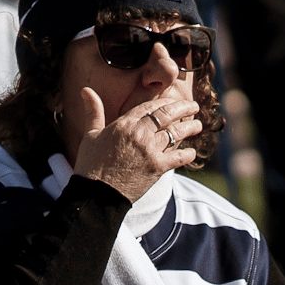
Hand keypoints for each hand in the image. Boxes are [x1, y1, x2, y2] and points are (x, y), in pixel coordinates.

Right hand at [68, 89, 201, 202]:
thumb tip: (85, 90)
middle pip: (168, 115)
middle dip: (184, 108)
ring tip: (198, 125)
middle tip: (194, 106)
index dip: (164, 102)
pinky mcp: (157, 168)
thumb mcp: (90, 134)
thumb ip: (93, 111)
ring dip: (190, 127)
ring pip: (176, 133)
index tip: (172, 102)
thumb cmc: (90, 164)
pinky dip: (187, 154)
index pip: (149, 107)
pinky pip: (179, 157)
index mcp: (124, 124)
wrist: (96, 194)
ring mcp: (150, 151)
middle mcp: (140, 134)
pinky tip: (191, 152)